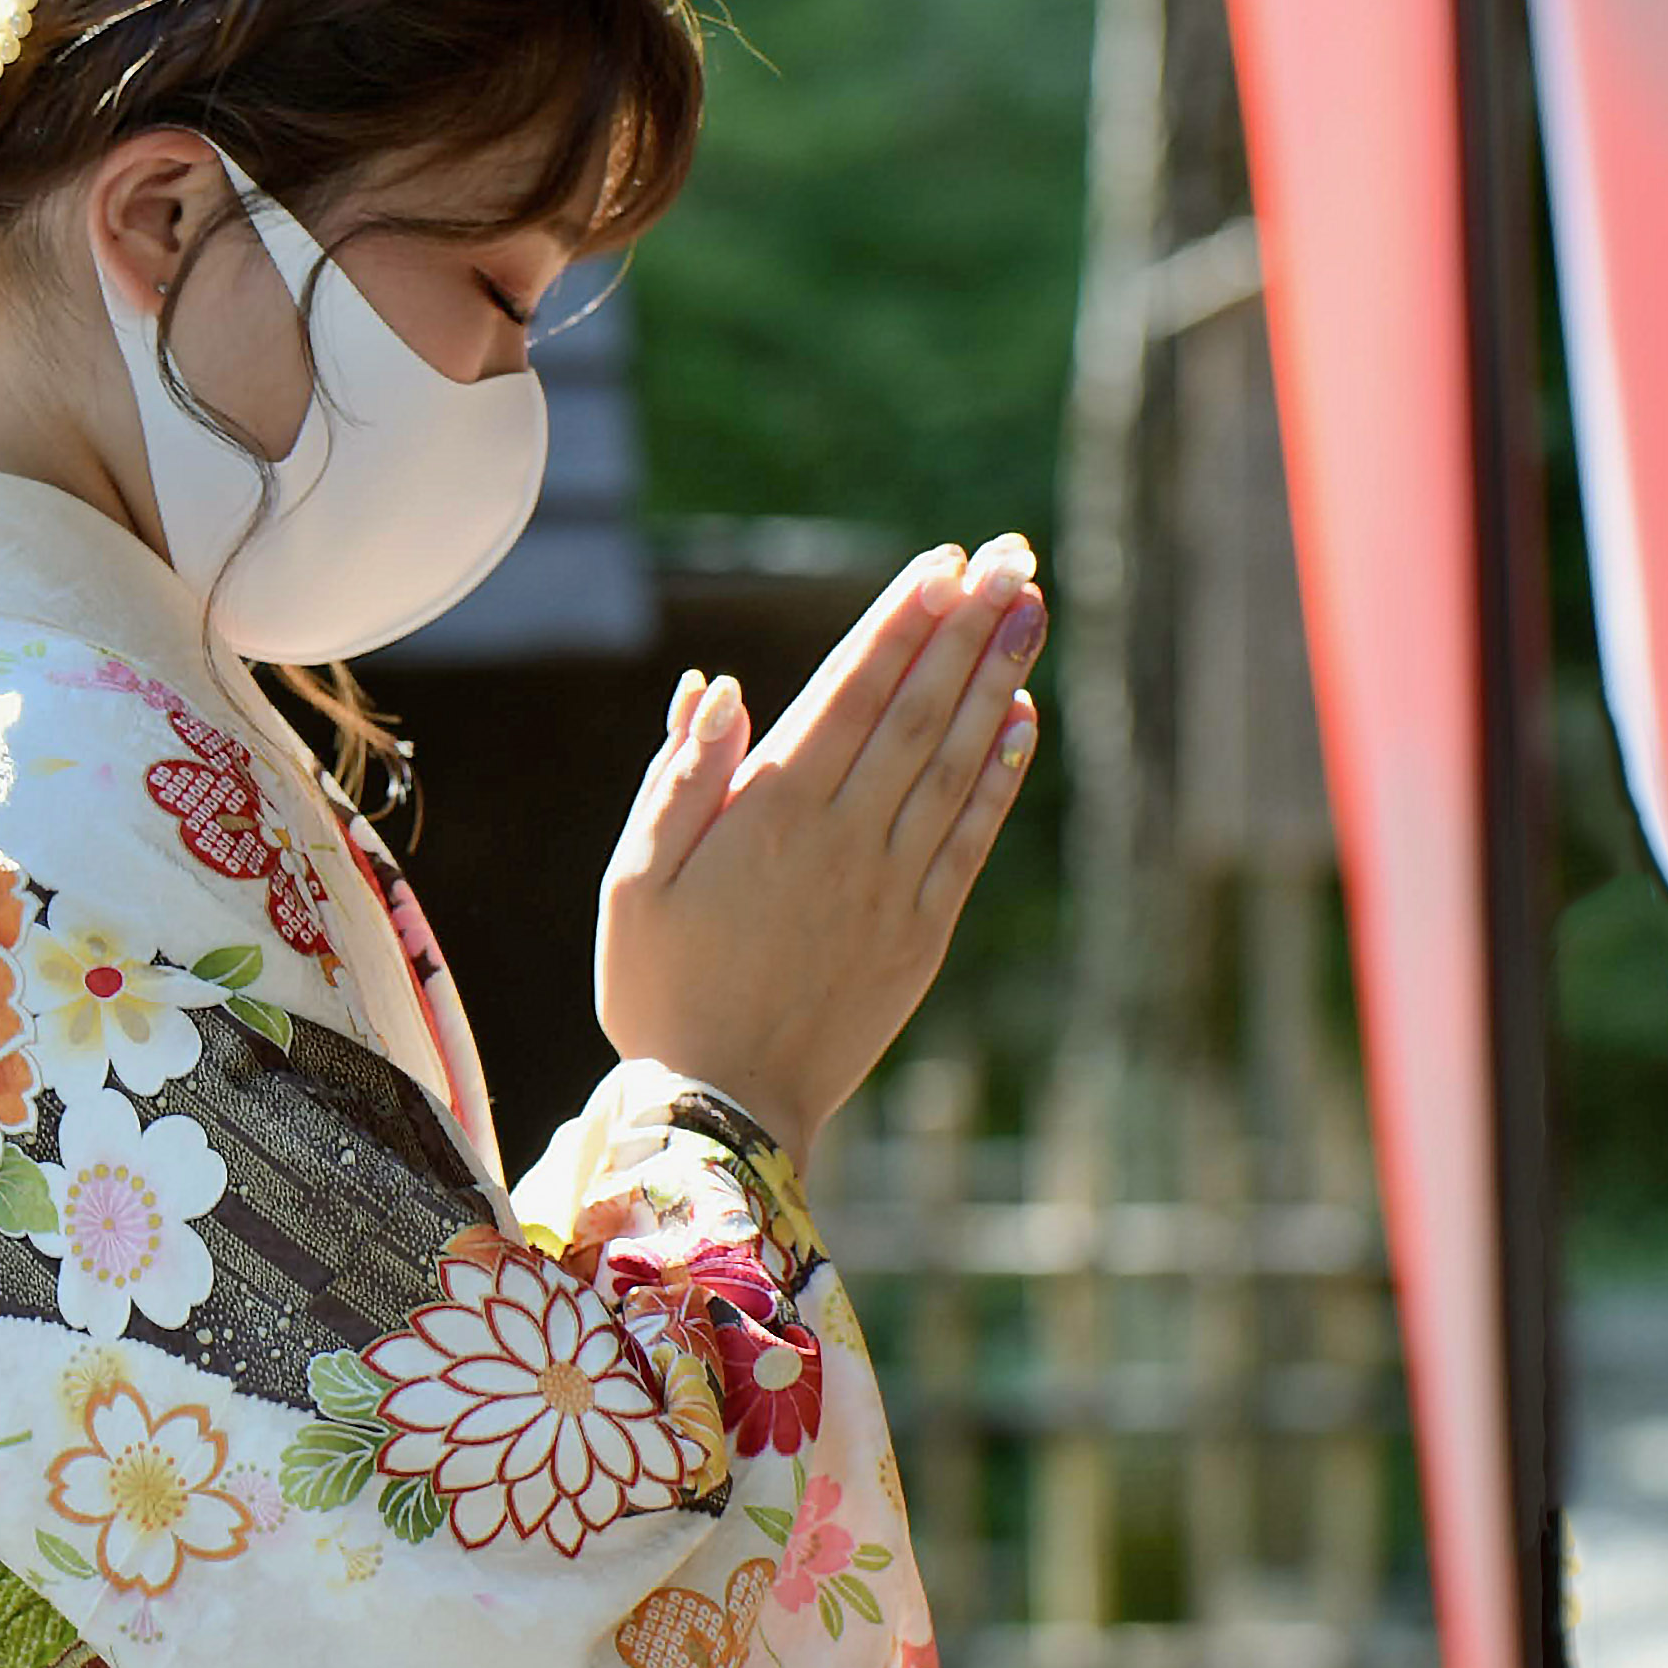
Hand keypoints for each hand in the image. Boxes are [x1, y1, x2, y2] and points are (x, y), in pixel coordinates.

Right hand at [595, 534, 1047, 1166]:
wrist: (724, 1110)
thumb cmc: (659, 988)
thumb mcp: (634, 881)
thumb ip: (681, 780)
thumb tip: (721, 687)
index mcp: (773, 815)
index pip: (854, 692)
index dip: (903, 621)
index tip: (945, 560)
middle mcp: (846, 838)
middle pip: (921, 711)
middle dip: (968, 627)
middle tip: (1011, 557)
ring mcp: (893, 886)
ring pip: (956, 762)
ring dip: (997, 681)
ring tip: (1033, 610)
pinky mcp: (922, 933)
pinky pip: (972, 837)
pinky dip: (1002, 775)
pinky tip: (1024, 719)